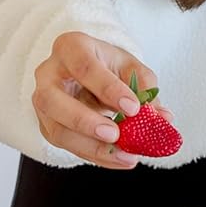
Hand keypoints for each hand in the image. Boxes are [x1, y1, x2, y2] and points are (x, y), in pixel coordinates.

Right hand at [31, 31, 166, 169]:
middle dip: (85, 121)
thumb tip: (163, 118)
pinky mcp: (47, 125)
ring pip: (56, 129)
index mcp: (70, 47)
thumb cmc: (109, 66)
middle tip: (115, 135)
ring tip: (124, 155)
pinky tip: (118, 159)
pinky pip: (67, 145)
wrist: (91, 72)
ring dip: (91, 147)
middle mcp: (48, 74)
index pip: (84, 67)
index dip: (108, 88)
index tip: (133, 108)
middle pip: (53, 100)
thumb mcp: (130, 67)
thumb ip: (145, 88)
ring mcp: (42, 102)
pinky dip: (94, 155)